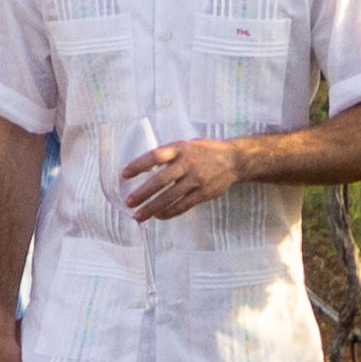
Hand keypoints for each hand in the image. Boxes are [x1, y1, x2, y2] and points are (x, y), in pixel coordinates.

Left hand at [113, 134, 234, 222]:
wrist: (235, 160)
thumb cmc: (206, 151)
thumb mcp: (188, 145)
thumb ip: (170, 154)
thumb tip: (146, 167)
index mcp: (181, 148)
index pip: (155, 156)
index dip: (139, 165)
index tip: (125, 174)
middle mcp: (188, 164)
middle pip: (161, 180)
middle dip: (143, 193)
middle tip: (129, 202)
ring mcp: (196, 180)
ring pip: (170, 197)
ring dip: (152, 208)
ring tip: (139, 216)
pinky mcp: (203, 193)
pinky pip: (183, 205)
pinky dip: (169, 212)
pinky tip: (158, 216)